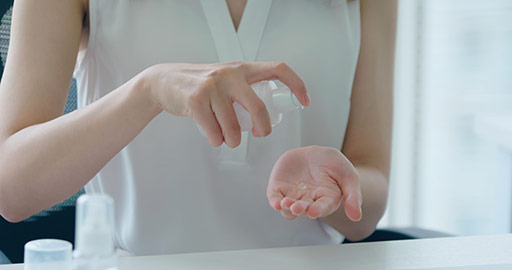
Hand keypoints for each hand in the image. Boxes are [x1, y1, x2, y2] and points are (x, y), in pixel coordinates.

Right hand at [139, 62, 309, 147]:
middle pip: (258, 107)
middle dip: (263, 128)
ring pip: (233, 127)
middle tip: (260, 135)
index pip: (277, 68)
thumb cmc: (200, 85)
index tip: (305, 101)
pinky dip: (216, 140)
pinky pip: (214, 133)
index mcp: (242, 68)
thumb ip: (244, 89)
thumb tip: (267, 115)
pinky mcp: (196, 100)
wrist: (164, 81)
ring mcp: (212, 86)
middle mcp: (230, 74)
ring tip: (227, 138)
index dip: (296, 84)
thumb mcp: (226, 78)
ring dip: (232, 140)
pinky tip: (213, 136)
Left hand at [267, 146, 361, 220]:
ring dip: (286, 208)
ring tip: (286, 203)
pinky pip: (275, 198)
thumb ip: (353, 195)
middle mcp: (309, 201)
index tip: (313, 211)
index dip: (317, 210)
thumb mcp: (348, 174)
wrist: (315, 153)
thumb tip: (357, 217)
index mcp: (326, 199)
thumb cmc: (332, 164)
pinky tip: (276, 203)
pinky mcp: (280, 189)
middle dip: (300, 209)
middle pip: (303, 209)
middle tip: (297, 207)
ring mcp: (293, 196)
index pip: (322, 208)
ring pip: (288, 209)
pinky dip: (275, 202)